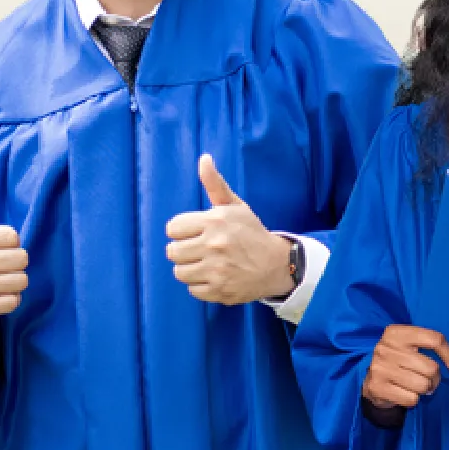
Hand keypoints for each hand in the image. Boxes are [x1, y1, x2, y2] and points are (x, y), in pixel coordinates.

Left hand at [164, 155, 294, 303]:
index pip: (172, 228)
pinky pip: (193, 290)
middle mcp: (214, 245)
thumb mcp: (234, 206)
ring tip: (206, 263)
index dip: (181, 230)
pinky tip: (215, 276)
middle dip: (183, 250)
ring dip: (190, 268)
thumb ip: (215, 184)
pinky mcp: (220, 290)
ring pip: (179, 272)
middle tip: (199, 249)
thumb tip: (204, 158)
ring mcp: (217, 270)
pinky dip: (201, 285)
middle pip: (172, 251)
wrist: (276, 264)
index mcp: (215, 221)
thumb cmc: (250, 232)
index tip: (194, 232)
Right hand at [362, 325, 448, 411]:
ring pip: (422, 385)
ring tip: (415, 386)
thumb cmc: (399, 362)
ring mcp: (379, 367)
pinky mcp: (377, 387)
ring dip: (424, 390)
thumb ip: (435, 349)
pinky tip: (404, 393)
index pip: (434, 339)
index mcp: (396, 333)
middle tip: (427, 380)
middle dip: (435, 379)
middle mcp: (385, 347)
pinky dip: (413, 400)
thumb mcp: (412, 347)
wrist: (371, 381)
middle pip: (431, 367)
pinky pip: (411, 399)